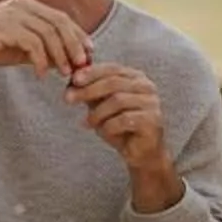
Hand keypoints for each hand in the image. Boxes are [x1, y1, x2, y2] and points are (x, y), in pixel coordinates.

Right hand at [0, 0, 91, 92]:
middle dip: (74, 44)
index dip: (78, 35)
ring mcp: (14, 14)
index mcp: (29, 5)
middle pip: (59, 23)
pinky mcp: (5, 27)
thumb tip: (65, 61)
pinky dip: (40, 60)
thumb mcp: (19, 47)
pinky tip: (41, 74)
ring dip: (60, 55)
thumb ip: (41, 49)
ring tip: (64, 73)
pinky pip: (32, 43)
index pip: (61, 18)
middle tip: (83, 64)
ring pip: (48, 33)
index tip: (89, 53)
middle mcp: (23, 5)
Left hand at [67, 63, 178, 206]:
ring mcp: (151, 103)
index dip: (91, 73)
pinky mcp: (152, 121)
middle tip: (69, 99)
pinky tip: (103, 131)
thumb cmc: (120, 127)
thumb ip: (90, 92)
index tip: (73, 80)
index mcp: (135, 77)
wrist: (140, 153)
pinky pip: (124, 120)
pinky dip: (109, 126)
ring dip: (98, 113)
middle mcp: (146, 87)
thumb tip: (72, 82)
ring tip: (89, 123)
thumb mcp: (101, 106)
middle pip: (113, 83)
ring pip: (117, 100)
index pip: (111, 69)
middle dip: (88, 90)